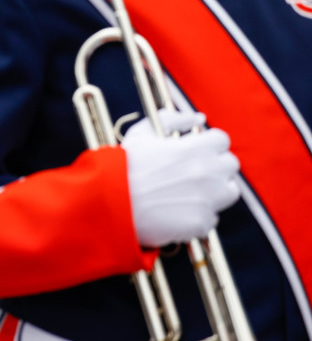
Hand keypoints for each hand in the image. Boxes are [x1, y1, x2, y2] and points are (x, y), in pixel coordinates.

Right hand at [124, 111, 239, 247]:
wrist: (109, 202)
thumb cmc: (123, 166)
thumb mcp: (141, 134)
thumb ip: (172, 119)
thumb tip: (197, 117)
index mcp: (194, 149)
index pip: (221, 140)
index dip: (208, 143)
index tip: (196, 150)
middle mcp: (207, 173)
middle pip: (230, 165)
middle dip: (215, 166)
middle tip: (193, 171)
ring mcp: (207, 199)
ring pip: (228, 192)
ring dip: (215, 191)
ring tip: (189, 192)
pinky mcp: (201, 222)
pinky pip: (211, 217)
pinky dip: (198, 215)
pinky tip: (177, 211)